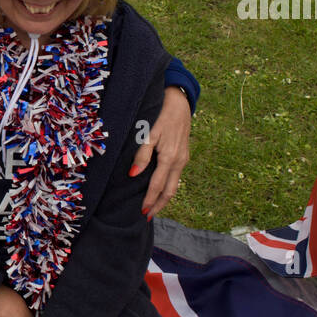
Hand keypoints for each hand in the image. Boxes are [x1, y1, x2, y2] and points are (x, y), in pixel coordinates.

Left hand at [131, 86, 191, 218]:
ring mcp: (184, 158)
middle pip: (170, 191)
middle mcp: (180, 161)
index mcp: (170, 158)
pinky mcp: (184, 154)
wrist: (180, 100)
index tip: (142, 213)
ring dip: (164, 197)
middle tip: (148, 216)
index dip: (150, 200)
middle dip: (159, 205)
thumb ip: (142, 154)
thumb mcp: (149, 132)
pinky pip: (176, 175)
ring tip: (154, 207)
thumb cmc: (161, 114)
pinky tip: (161, 187)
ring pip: (175, 184)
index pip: (158, 186)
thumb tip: (133, 175)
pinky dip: (169, 186)